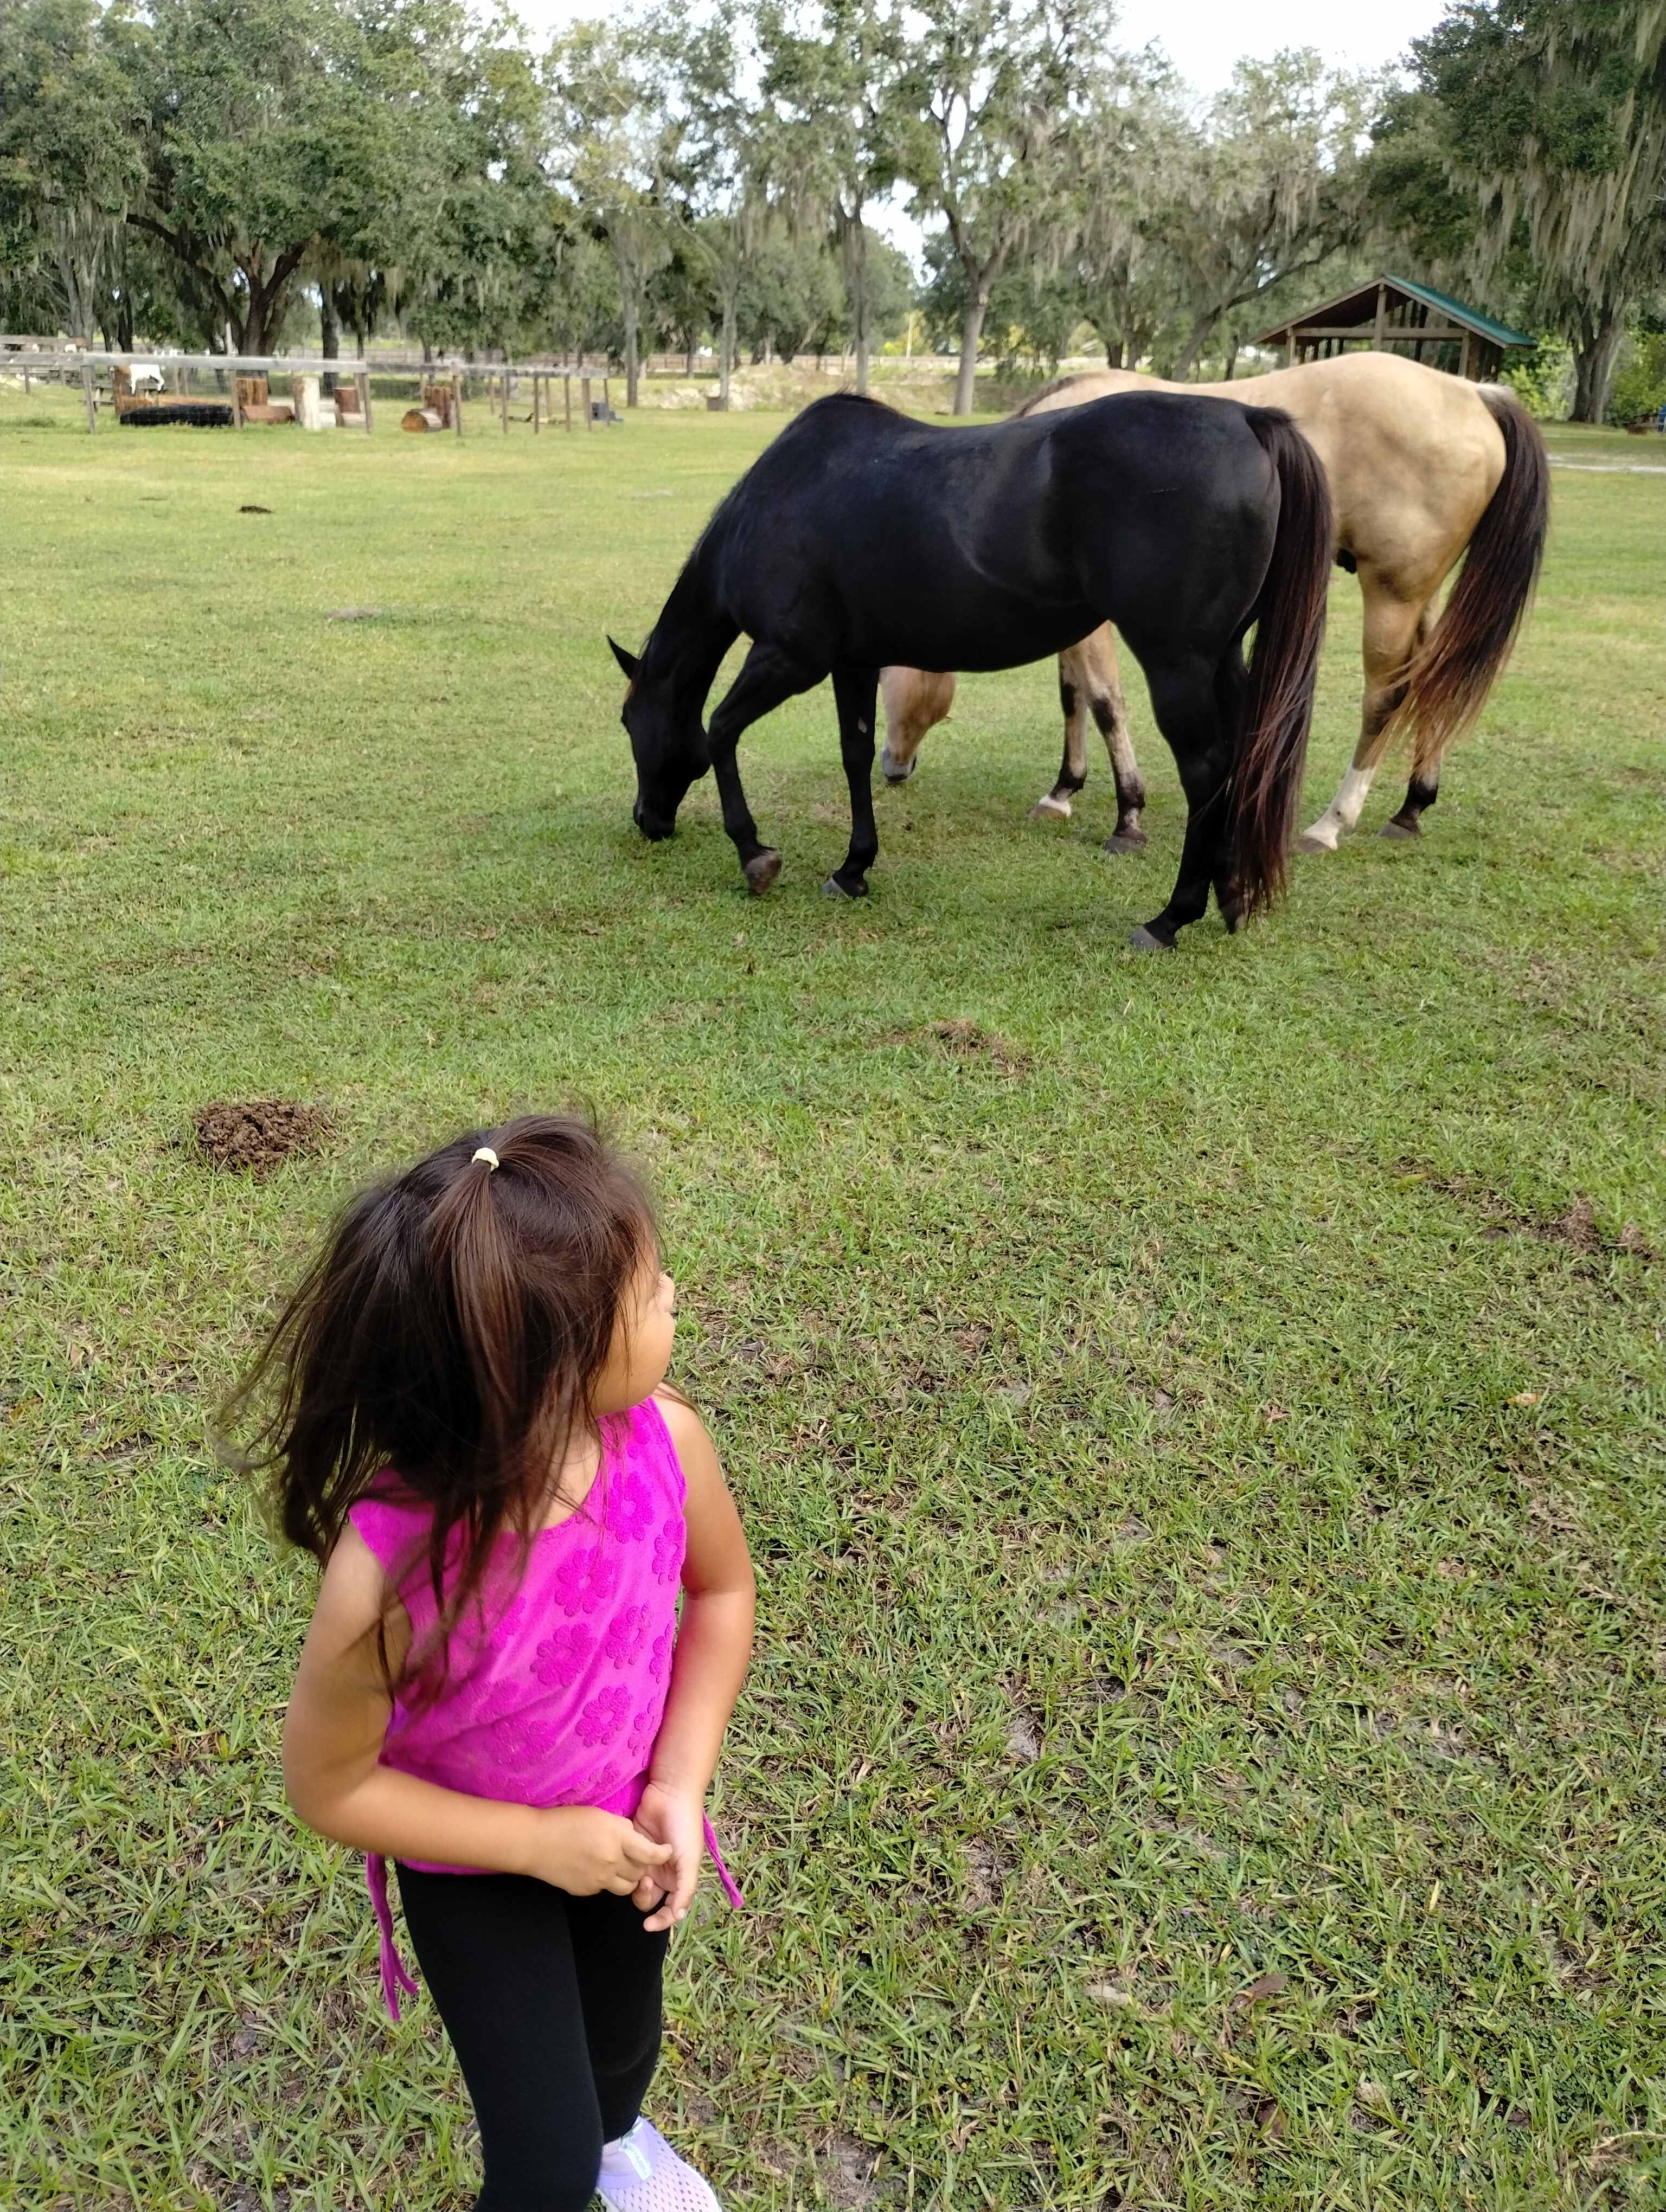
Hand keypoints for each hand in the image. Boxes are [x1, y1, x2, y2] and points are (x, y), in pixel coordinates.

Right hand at [524, 1805, 672, 1897]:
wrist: (535, 1843)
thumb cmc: (566, 1821)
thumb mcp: (600, 1815)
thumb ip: (621, 1828)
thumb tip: (634, 1837)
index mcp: (616, 1838)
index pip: (650, 1853)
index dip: (662, 1853)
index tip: (667, 1851)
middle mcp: (611, 1861)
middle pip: (640, 1872)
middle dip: (642, 1865)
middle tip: (636, 1855)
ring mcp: (598, 1879)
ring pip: (626, 1886)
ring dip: (628, 1877)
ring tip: (617, 1864)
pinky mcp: (587, 1891)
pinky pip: (606, 1889)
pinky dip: (606, 1880)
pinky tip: (594, 1868)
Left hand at [630, 1780, 704, 1931]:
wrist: (670, 1793)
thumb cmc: (685, 1827)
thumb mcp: (690, 1859)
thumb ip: (685, 1889)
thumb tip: (678, 1916)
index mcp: (679, 1878)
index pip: (669, 1909)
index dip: (661, 1920)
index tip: (649, 1925)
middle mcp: (662, 1872)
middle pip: (649, 1900)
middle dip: (645, 1897)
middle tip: (646, 1881)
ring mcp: (645, 1860)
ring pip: (634, 1885)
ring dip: (635, 1883)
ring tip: (639, 1870)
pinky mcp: (632, 1847)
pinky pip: (625, 1864)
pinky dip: (625, 1865)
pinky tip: (629, 1856)